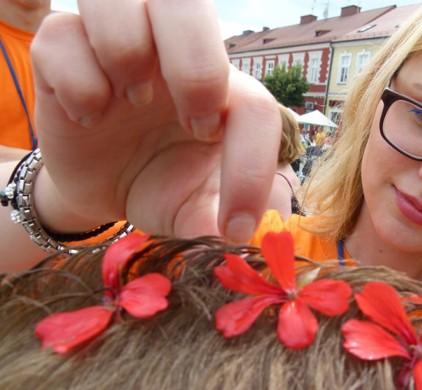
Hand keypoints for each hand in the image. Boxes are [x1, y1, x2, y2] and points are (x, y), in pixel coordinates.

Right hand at [30, 0, 279, 241]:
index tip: (235, 224)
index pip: (256, 106)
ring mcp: (118, 46)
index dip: (253, 168)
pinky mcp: (65, 54)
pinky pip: (62, 34)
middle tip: (192, 124)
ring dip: (125, 56)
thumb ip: (229, 218)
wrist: (104, 191)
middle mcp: (174, 54)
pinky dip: (76, 83)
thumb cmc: (162, 188)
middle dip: (196, 68)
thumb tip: (255, 232)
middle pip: (188, 3)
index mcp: (223, 92)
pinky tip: (87, 116)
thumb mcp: (199, 213)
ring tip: (130, 103)